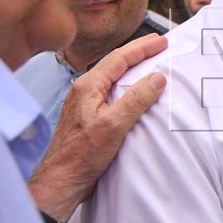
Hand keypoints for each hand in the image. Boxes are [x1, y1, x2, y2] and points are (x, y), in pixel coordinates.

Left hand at [28, 34, 167, 220]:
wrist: (61, 180)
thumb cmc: (81, 156)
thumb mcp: (114, 125)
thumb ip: (136, 99)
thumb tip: (156, 78)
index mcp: (88, 87)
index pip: (119, 58)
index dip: (142, 48)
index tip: (161, 42)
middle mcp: (83, 90)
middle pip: (113, 63)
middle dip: (137, 52)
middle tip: (157, 44)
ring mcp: (83, 103)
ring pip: (110, 76)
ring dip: (130, 67)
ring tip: (148, 61)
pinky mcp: (86, 116)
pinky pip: (108, 91)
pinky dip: (124, 84)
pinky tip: (131, 89)